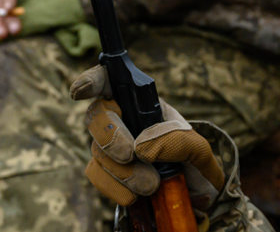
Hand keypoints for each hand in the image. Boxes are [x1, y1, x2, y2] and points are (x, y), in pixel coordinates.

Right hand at [69, 66, 224, 207]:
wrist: (193, 199)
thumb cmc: (193, 164)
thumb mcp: (198, 149)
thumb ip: (176, 141)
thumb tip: (140, 147)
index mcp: (143, 104)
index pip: (110, 81)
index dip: (91, 81)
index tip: (81, 92)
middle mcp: (121, 121)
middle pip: (96, 116)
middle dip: (110, 136)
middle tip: (131, 155)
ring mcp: (110, 147)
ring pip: (97, 150)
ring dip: (123, 171)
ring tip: (151, 185)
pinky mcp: (106, 174)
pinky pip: (96, 175)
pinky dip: (115, 188)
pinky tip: (135, 196)